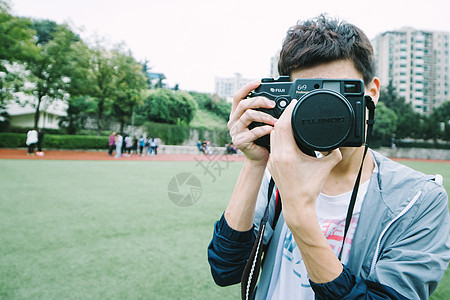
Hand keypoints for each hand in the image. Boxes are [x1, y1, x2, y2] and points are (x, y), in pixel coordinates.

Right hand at [228, 80, 277, 164]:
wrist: (258, 158)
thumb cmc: (262, 139)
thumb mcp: (261, 122)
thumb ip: (263, 112)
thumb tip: (278, 100)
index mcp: (237, 114)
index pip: (238, 96)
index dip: (247, 88)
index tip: (258, 82)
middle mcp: (233, 121)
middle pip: (244, 104)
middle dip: (260, 101)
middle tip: (273, 104)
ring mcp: (234, 131)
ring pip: (248, 115)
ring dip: (264, 116)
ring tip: (275, 120)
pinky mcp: (239, 141)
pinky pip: (253, 132)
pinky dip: (265, 129)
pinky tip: (272, 130)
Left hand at [267, 100, 341, 224]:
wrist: (297, 206)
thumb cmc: (309, 189)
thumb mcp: (325, 168)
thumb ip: (334, 154)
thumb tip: (339, 146)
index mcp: (288, 154)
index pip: (283, 126)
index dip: (288, 112)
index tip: (294, 103)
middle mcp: (277, 156)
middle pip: (276, 128)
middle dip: (284, 115)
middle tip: (293, 107)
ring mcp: (273, 161)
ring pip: (272, 136)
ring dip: (279, 126)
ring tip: (289, 118)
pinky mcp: (272, 165)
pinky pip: (273, 145)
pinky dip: (278, 137)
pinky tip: (285, 135)